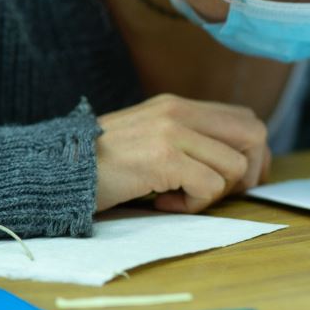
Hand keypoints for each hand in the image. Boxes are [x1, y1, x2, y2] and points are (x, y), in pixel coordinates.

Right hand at [95, 93, 269, 213]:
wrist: (56, 170)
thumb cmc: (102, 164)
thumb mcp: (149, 138)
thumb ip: (188, 140)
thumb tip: (237, 163)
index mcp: (178, 105)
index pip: (245, 119)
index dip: (253, 154)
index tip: (237, 181)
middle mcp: (179, 111)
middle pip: (254, 135)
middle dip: (248, 172)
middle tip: (217, 193)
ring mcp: (172, 132)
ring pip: (234, 167)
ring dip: (211, 194)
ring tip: (174, 197)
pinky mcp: (163, 158)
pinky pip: (209, 187)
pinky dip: (192, 205)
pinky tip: (161, 202)